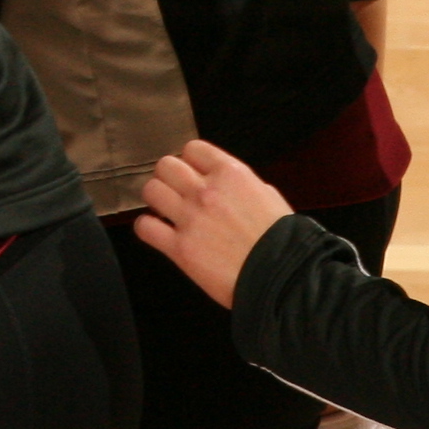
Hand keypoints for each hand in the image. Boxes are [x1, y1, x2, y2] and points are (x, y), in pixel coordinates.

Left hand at [135, 142, 292, 308]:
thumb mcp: (269, 198)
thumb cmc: (284, 242)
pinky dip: (147, 228)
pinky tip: (158, 232)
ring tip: (165, 210)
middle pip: (166, 165)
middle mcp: (206, 191)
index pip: (193, 149)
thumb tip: (231, 185)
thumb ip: (243, 186)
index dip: (191, 161)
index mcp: (231, 174)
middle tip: (176, 191)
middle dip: (169, 177)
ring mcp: (190, 218)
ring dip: (156, 199)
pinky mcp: (179, 248)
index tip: (192, 172)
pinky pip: (145, 227)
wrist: (283, 278)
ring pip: (151, 190)